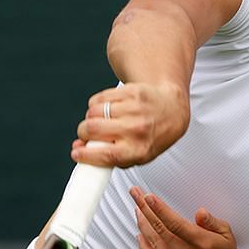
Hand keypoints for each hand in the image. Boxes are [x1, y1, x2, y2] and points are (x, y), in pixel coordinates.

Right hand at [72, 82, 189, 166]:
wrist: (172, 111)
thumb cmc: (151, 136)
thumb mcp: (136, 155)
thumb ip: (107, 157)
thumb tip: (78, 149)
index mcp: (139, 150)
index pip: (104, 154)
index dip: (84, 155)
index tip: (77, 153)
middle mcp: (138, 130)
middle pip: (92, 129)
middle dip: (84, 132)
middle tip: (88, 134)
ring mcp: (135, 109)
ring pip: (94, 112)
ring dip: (91, 117)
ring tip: (101, 120)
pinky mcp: (131, 92)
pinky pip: (100, 98)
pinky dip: (97, 104)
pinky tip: (108, 109)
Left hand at [130, 187, 241, 248]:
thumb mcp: (227, 234)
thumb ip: (212, 221)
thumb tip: (200, 213)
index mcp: (203, 244)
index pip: (175, 224)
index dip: (160, 209)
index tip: (148, 197)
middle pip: (160, 230)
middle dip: (145, 209)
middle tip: (136, 195)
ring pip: (153, 242)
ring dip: (143, 224)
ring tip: (138, 210)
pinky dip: (144, 244)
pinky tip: (140, 232)